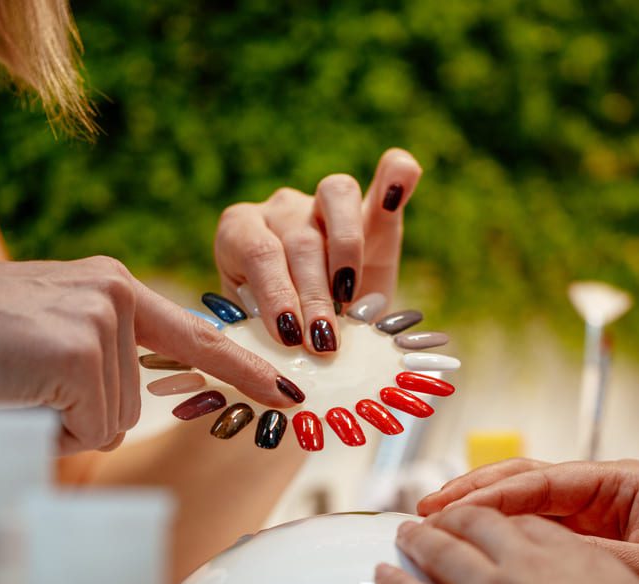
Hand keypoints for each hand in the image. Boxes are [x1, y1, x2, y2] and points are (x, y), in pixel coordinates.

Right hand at [0, 256, 292, 454]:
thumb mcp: (38, 349)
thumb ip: (87, 378)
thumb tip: (113, 431)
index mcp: (108, 289)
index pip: (194, 336)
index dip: (244, 369)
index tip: (286, 392)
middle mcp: (116, 294)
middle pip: (132, 403)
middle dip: (78, 419)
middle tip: (18, 387)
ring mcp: (104, 319)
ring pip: (110, 420)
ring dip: (60, 425)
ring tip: (11, 386)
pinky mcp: (85, 348)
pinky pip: (90, 426)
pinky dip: (50, 429)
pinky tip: (14, 391)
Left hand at [213, 148, 421, 352]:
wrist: (313, 330)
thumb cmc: (279, 333)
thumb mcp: (262, 333)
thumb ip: (267, 331)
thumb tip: (282, 353)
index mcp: (240, 232)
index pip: (258, 252)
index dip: (276, 294)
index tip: (289, 337)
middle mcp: (280, 209)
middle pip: (300, 239)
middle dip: (313, 297)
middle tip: (322, 342)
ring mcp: (323, 202)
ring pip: (336, 197)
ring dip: (346, 255)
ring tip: (350, 302)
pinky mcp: (372, 208)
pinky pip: (388, 175)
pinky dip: (396, 177)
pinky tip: (398, 190)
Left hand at [375, 506, 638, 583]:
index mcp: (567, 553)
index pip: (524, 523)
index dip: (501, 519)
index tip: (492, 521)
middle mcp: (523, 565)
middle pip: (476, 524)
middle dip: (453, 518)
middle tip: (439, 519)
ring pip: (441, 552)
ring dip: (420, 538)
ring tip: (406, 535)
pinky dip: (396, 583)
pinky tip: (385, 575)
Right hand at [418, 458, 638, 583]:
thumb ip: (586, 556)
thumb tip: (525, 549)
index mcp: (622, 484)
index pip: (541, 480)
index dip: (489, 493)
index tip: (451, 508)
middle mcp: (605, 491)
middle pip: (525, 480)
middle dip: (474, 492)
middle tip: (429, 507)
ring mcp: (595, 513)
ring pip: (524, 501)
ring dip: (480, 509)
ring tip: (436, 518)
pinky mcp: (588, 539)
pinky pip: (535, 527)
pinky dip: (499, 532)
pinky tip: (469, 543)